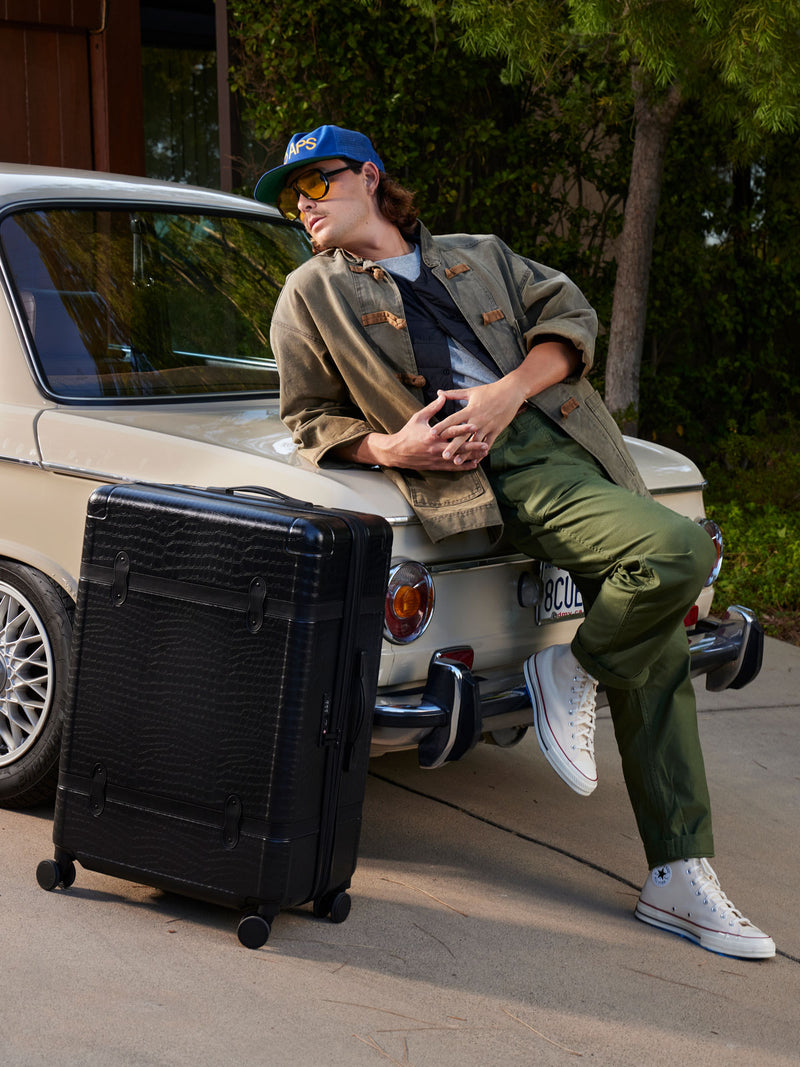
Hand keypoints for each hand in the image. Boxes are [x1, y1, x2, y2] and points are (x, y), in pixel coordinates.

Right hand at [336, 393, 488, 469]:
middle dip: (472, 446)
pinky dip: (463, 466)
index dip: (463, 428)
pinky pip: (452, 467)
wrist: (396, 452)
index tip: (475, 425)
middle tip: (486, 444)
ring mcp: (436, 458)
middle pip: (457, 447)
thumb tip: (443, 396)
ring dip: (471, 456)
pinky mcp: (435, 466)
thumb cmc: (407, 433)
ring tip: (484, 453)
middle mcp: (435, 448)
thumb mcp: (418, 418)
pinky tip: (474, 464)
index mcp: (431, 435)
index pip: (450, 431)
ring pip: (457, 458)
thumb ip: (432, 408)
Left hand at [432, 377, 525, 458]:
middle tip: (443, 455)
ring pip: (474, 442)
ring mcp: (487, 426)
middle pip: (462, 435)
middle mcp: (477, 419)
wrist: (511, 392)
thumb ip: (453, 394)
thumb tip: (438, 392)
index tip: (432, 434)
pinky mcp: (496, 430)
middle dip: (453, 446)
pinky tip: (474, 461)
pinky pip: (488, 444)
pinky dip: (480, 453)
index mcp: (470, 409)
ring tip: (456, 462)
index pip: (453, 419)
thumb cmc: (490, 390)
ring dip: (465, 453)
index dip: (442, 426)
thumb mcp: (471, 391)